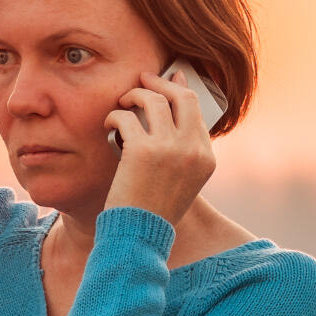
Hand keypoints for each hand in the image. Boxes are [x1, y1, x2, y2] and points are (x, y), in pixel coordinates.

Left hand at [104, 72, 217, 226]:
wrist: (139, 236)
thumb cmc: (155, 207)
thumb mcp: (180, 178)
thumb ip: (182, 146)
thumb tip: (173, 109)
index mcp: (205, 158)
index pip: (195, 109)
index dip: (178, 89)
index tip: (166, 79)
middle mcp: (192, 151)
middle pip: (181, 96)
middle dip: (158, 83)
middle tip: (141, 81)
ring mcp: (169, 149)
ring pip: (153, 100)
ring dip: (133, 96)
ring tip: (122, 104)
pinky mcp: (142, 151)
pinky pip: (127, 117)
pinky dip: (115, 117)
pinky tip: (109, 125)